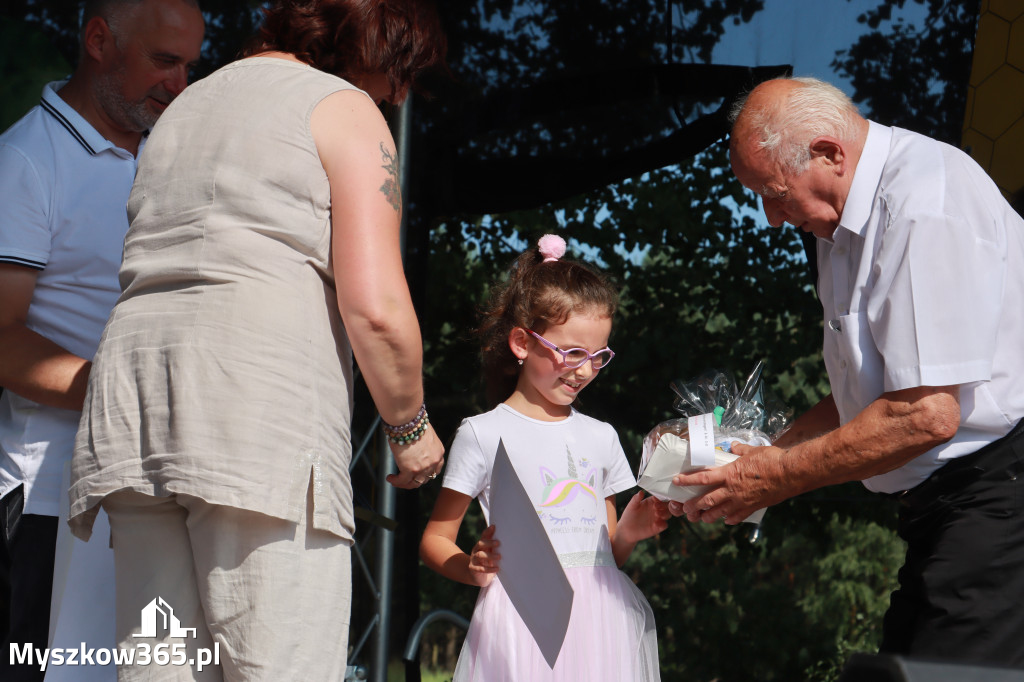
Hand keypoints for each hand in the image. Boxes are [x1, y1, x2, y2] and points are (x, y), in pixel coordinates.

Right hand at [386, 423, 444, 488]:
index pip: (436, 469)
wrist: (408, 420)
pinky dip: (395, 481)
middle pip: (425, 478)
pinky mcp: (410, 469)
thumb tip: (414, 450)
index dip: (426, 473)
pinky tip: (390, 477)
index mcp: (439, 452)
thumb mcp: (425, 436)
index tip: (418, 473)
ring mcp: (423, 467)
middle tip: (405, 478)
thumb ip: (424, 446)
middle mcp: (434, 462)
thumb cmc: (414, 423)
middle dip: (415, 480)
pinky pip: (402, 481)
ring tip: (396, 480)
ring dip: (404, 483)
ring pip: (414, 483)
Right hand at [468, 525, 500, 586]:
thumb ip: (494, 546)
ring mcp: (473, 560)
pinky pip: (480, 568)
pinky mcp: (473, 569)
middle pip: (480, 544)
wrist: (478, 577)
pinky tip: (496, 569)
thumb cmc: (487, 562)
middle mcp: (476, 551)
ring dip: (489, 555)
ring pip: (479, 555)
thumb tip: (504, 536)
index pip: (483, 536)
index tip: (494, 527)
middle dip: (488, 542)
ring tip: (499, 557)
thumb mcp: (490, 553)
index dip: (487, 532)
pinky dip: (489, 569)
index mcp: (480, 546)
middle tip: (498, 543)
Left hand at [616, 491, 669, 544]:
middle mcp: (656, 509)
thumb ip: (636, 498)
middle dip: (664, 505)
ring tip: (657, 514)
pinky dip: (663, 524)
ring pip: (668, 514)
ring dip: (665, 513)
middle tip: (656, 507)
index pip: (660, 497)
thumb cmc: (629, 516)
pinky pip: (664, 525)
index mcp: (651, 501)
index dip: (660, 497)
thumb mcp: (631, 506)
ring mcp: (658, 518)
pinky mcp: (657, 527)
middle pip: (667, 505)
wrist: (626, 530)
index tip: (656, 499)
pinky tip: (656, 524)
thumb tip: (641, 492)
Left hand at [670, 442, 791, 523]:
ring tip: (701, 518)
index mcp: (729, 473)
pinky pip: (737, 516)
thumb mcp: (752, 450)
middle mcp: (732, 490)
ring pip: (719, 512)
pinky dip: (729, 519)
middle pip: (707, 500)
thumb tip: (733, 446)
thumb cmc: (771, 459)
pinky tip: (726, 520)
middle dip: (694, 506)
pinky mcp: (753, 507)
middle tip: (685, 509)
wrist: (790, 474)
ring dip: (708, 516)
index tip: (676, 482)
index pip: (703, 478)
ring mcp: (742, 501)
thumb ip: (740, 450)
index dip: (687, 480)